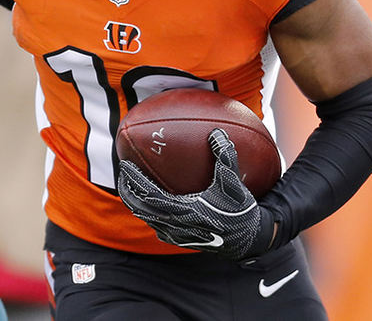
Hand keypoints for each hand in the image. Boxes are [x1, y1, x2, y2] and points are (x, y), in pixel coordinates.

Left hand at [116, 129, 274, 259]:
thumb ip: (224, 156)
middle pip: (140, 208)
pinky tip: (150, 202)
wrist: (249, 241)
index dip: (134, 180)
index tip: (124, 164)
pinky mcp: (180, 240)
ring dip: (136, 202)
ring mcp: (177, 235)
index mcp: (184, 210)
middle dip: (127, 191)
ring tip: (131, 186)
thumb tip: (216, 131)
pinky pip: (157, 226)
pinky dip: (149, 213)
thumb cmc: (241, 209)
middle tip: (122, 174)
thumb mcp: (233, 182)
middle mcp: (176, 224)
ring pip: (147, 218)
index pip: (149, 193)